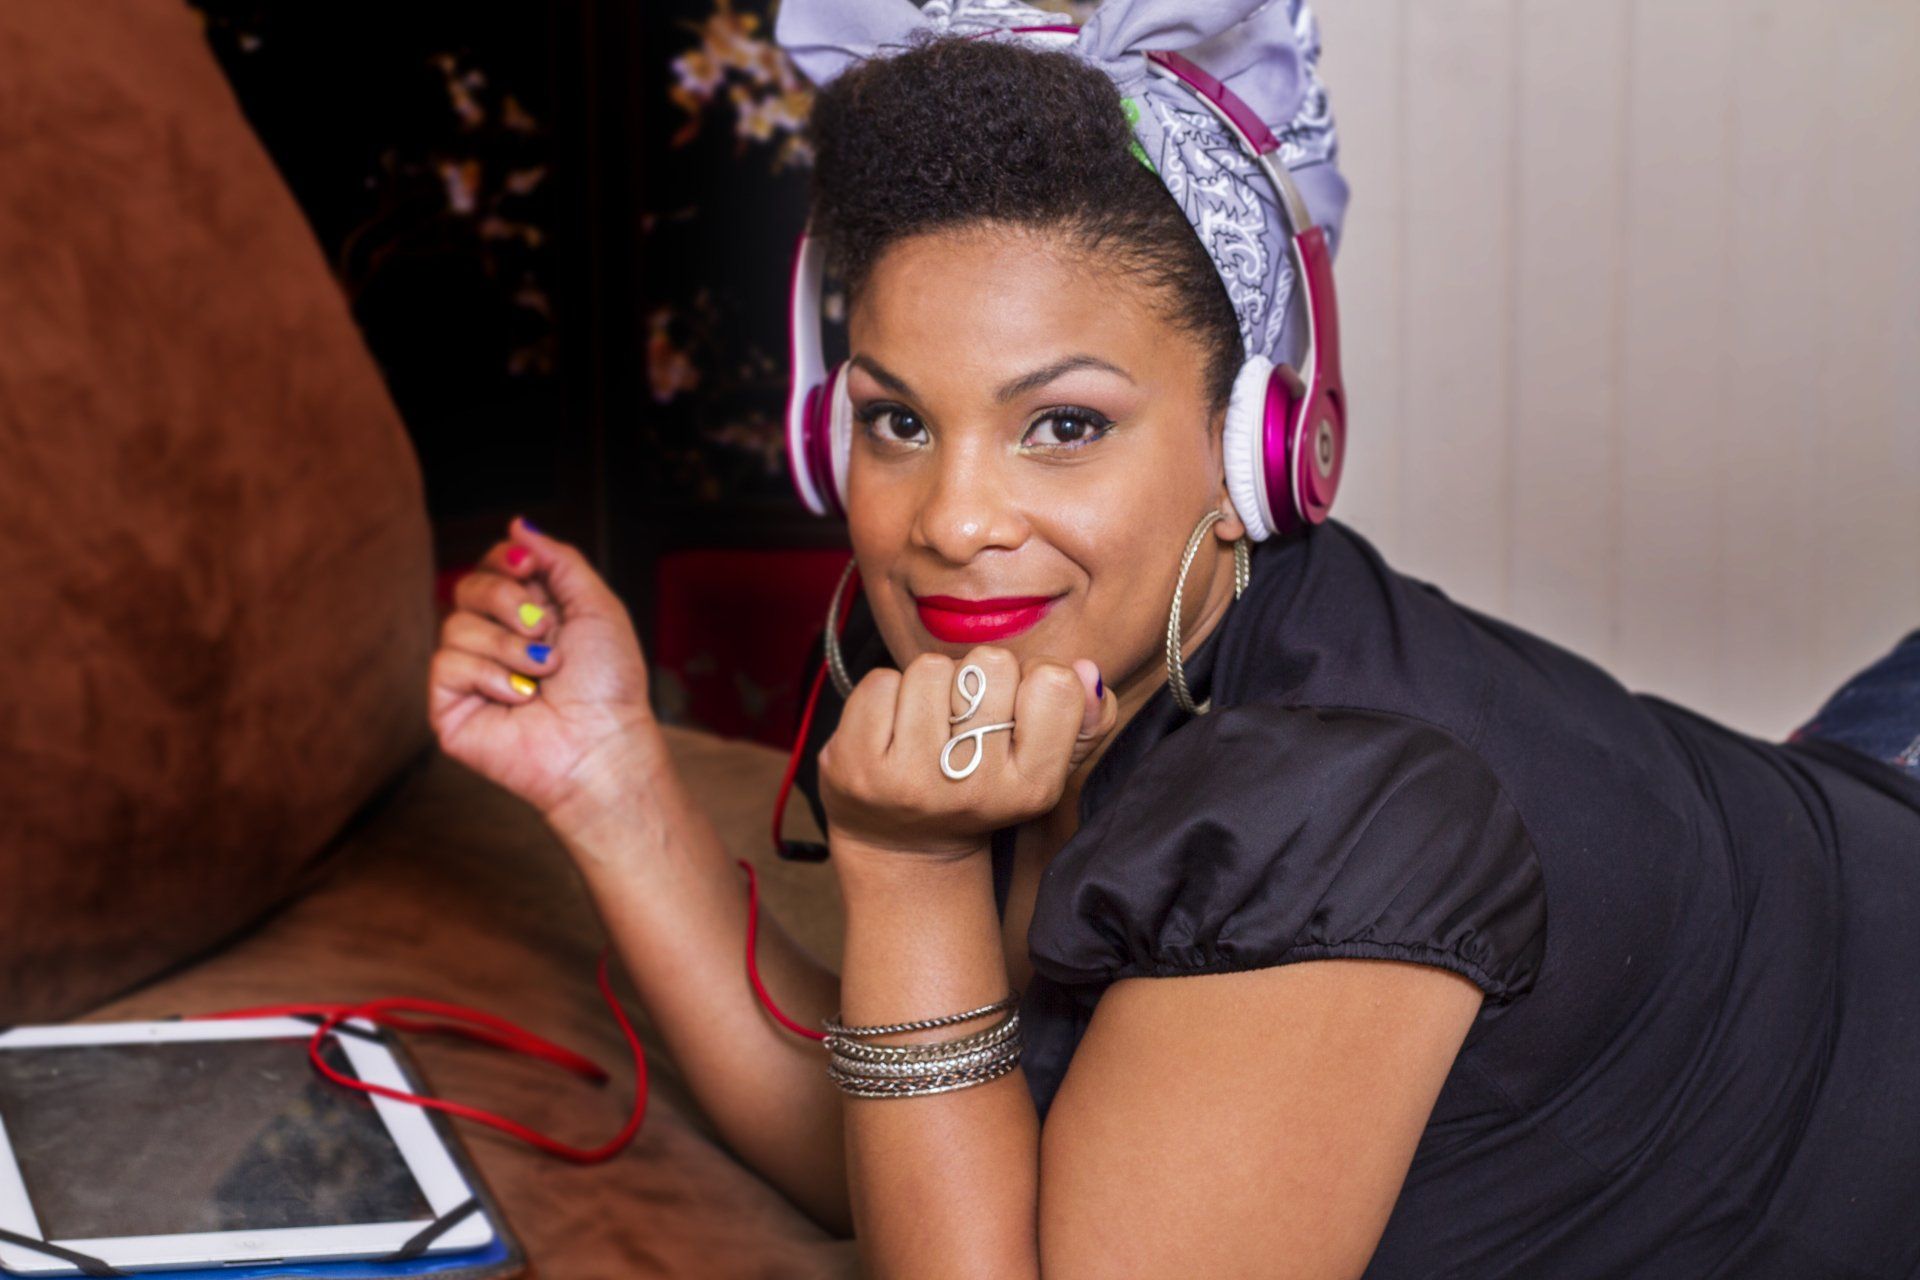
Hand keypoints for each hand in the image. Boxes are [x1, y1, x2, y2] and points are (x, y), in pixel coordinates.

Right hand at [428, 516, 657, 819]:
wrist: (603, 741)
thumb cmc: (609, 684)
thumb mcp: (596, 606)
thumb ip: (560, 560)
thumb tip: (518, 524)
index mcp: (529, 614)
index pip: (494, 565)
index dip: (506, 561)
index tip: (530, 571)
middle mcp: (496, 639)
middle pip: (468, 586)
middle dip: (509, 602)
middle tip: (546, 634)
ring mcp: (471, 672)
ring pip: (456, 624)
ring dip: (510, 647)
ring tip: (542, 674)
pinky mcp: (450, 705)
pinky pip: (447, 663)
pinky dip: (491, 676)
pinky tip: (520, 698)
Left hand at [818, 645, 1118, 861]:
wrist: (903, 849)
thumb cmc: (981, 787)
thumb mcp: (1043, 765)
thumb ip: (1084, 717)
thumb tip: (1085, 670)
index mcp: (1032, 789)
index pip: (1054, 684)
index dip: (1032, 681)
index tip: (1014, 714)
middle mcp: (972, 788)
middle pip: (991, 663)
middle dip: (978, 679)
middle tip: (965, 723)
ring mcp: (908, 780)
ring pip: (932, 667)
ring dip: (930, 686)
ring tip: (927, 727)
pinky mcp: (855, 767)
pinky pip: (880, 682)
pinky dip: (886, 696)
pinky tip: (891, 733)